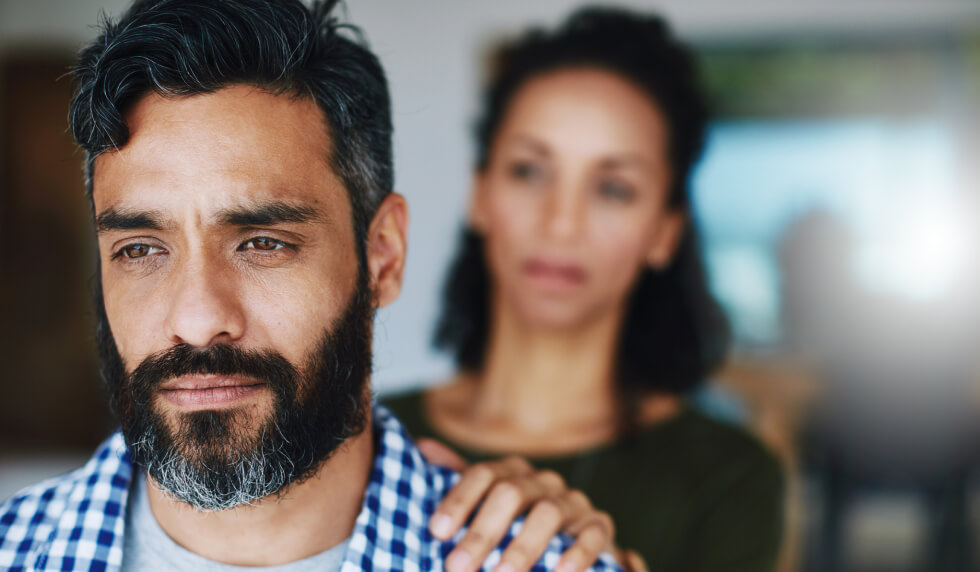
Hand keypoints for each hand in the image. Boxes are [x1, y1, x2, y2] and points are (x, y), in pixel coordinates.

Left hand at [417, 438, 615, 571]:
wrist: (569, 546)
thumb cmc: (517, 526)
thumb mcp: (486, 505)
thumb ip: (457, 480)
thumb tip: (421, 446)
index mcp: (513, 472)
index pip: (483, 474)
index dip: (459, 500)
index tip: (436, 532)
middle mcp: (544, 481)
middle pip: (511, 494)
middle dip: (482, 532)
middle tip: (457, 567)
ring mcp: (574, 501)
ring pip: (548, 514)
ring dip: (521, 548)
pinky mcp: (600, 526)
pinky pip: (591, 535)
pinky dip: (575, 554)